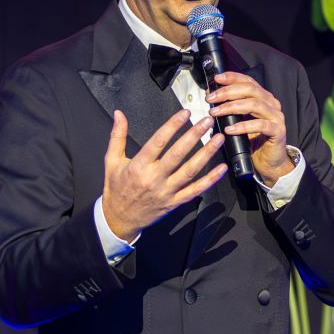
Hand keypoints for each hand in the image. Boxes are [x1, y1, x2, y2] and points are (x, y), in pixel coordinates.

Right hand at [102, 109, 226, 242]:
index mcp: (139, 166)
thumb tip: (119, 114)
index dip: (173, 125)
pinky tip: (221, 168)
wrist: (119, 219)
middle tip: (207, 121)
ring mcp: (166, 192)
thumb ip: (117, 135)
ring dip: (206, 154)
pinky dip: (210, 180)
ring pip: (190, 171)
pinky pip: (195, 190)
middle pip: (178, 154)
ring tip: (218, 139)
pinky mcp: (174, 202)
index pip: (158, 141)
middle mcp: (154, 178)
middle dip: (194, 135)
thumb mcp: (111, 161)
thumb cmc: (116, 189)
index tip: (185, 113)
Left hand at [206, 73, 293, 186]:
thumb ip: (230, 107)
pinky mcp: (278, 131)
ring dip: (232, 107)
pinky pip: (260, 125)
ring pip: (254, 104)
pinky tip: (230, 129)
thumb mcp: (239, 121)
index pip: (248, 81)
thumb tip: (212, 96)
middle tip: (211, 99)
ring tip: (216, 112)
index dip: (232, 78)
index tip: (216, 79)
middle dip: (227, 92)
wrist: (269, 161)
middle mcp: (272, 104)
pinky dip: (243, 126)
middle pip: (250, 90)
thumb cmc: (253, 140)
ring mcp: (276, 117)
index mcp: (263, 98)